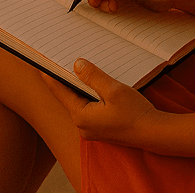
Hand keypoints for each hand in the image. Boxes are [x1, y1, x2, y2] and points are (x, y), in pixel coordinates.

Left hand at [42, 58, 159, 143]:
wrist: (153, 133)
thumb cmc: (135, 112)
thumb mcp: (113, 90)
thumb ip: (93, 76)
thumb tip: (76, 64)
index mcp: (81, 116)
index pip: (60, 91)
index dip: (50, 75)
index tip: (40, 63)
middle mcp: (82, 125)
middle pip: (68, 97)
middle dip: (64, 79)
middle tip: (58, 61)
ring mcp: (91, 129)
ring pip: (79, 103)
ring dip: (78, 87)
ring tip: (75, 69)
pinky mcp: (100, 129)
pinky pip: (88, 109)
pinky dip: (88, 96)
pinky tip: (93, 86)